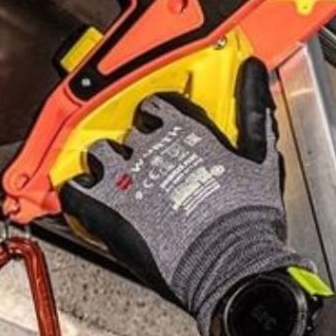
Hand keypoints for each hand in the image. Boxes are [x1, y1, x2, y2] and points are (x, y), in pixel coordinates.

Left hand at [61, 58, 305, 335]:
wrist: (230, 266)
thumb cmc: (248, 219)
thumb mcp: (261, 159)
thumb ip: (253, 110)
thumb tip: (254, 69)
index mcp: (188, 132)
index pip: (162, 105)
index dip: (161, 116)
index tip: (164, 126)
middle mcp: (152, 147)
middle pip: (129, 130)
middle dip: (137, 144)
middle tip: (146, 162)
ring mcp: (125, 179)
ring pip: (100, 154)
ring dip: (106, 165)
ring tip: (117, 182)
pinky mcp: (105, 211)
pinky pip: (74, 191)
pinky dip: (77, 193)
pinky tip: (88, 200)